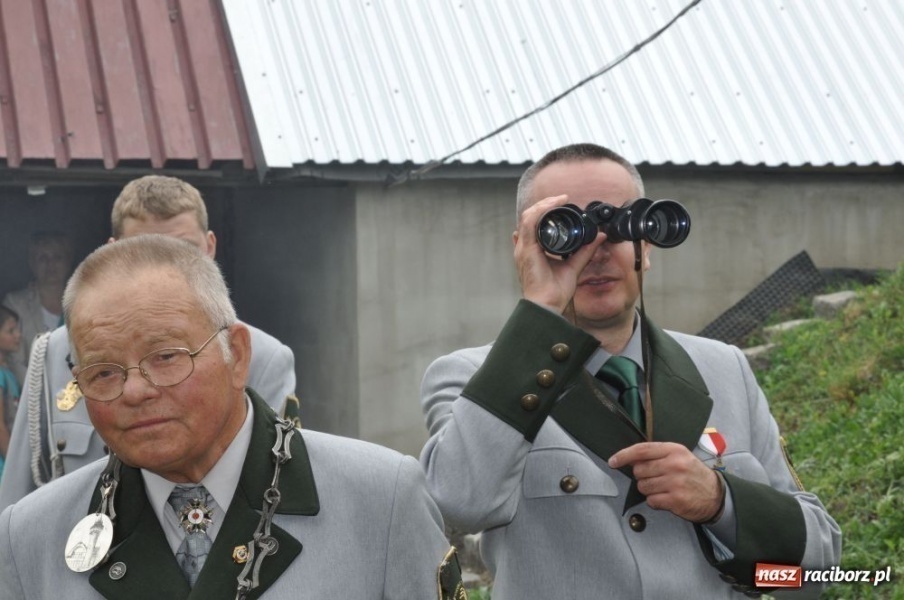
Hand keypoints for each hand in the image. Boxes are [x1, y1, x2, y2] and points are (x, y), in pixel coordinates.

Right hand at [514, 195, 602, 313]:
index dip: (545, 211)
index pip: (534, 224)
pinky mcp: (526, 250)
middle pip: (529, 217)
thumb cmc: (554, 292)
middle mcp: (525, 248)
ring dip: (543, 205)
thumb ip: (585, 251)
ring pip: (528, 216)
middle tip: (560, 199)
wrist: (547, 305)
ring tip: (558, 199)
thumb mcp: (574, 266)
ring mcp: (523, 248)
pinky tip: (551, 205)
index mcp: (532, 251)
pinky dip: (540, 212)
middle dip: (544, 204)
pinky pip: (529, 224)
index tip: (561, 204)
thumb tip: (598, 236)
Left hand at [609, 442, 723, 522]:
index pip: (641, 450)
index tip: (613, 461)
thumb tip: (630, 459)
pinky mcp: (675, 500)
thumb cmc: (692, 474)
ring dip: (648, 490)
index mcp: (674, 450)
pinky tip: (666, 498)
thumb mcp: (679, 456)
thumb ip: (657, 455)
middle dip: (642, 476)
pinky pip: (651, 501)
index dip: (623, 455)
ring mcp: (675, 483)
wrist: (715, 495)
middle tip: (655, 478)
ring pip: (643, 486)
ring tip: (663, 488)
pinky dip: (655, 501)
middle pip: (639, 470)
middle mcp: (674, 465)